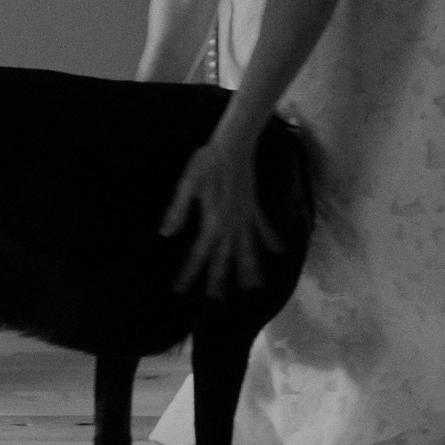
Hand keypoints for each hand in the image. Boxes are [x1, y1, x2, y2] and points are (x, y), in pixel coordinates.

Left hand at [160, 133, 282, 298]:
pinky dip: (270, 238)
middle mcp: (231, 224)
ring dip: (251, 267)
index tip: (179, 290)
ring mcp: (244, 216)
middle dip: (220, 278)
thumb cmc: (206, 162)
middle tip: (216, 299)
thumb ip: (178, 210)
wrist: (232, 146)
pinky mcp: (252, 206)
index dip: (189, 273)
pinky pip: (263, 227)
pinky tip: (278, 252)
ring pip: (248, 247)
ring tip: (255, 286)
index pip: (199, 254)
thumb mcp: (188, 185)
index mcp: (213, 221)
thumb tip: (166, 234)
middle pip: (225, 257)